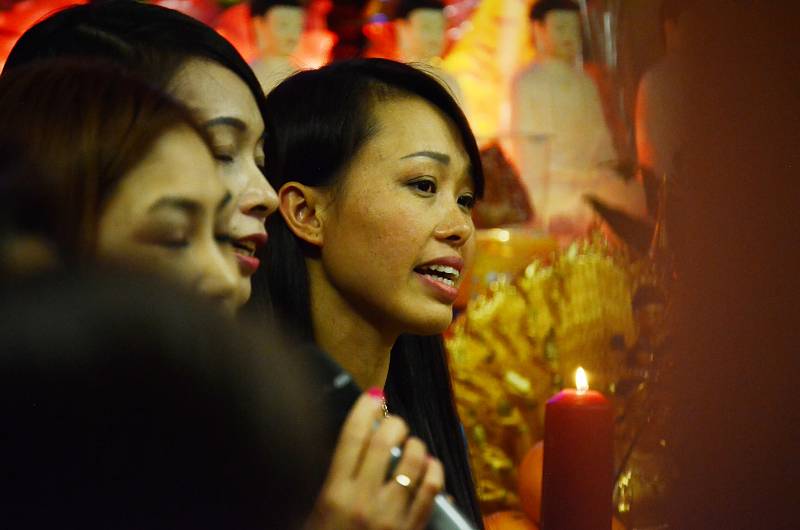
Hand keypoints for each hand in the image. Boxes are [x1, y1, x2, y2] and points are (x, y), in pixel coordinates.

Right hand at [305, 392, 443, 529]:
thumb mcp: (314, 512)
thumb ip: (333, 478)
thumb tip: (356, 442)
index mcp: (333, 493)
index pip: (351, 436)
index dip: (364, 409)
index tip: (372, 397)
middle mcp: (363, 500)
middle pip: (385, 441)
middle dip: (393, 422)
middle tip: (393, 422)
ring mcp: (391, 515)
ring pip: (413, 459)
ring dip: (415, 445)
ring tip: (410, 446)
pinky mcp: (411, 529)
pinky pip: (432, 488)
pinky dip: (433, 469)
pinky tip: (429, 466)